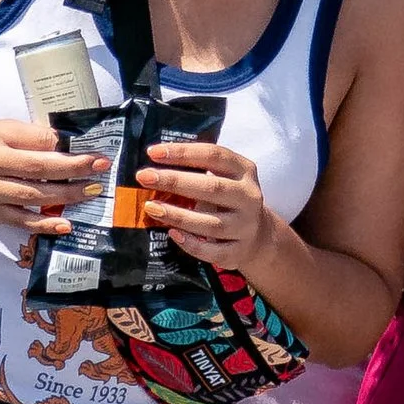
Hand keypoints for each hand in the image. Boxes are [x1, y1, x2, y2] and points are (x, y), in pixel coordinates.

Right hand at [0, 117, 106, 231]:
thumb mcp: (3, 131)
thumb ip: (32, 136)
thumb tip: (67, 143)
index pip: (34, 144)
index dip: (65, 148)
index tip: (93, 151)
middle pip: (36, 170)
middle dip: (72, 170)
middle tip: (101, 169)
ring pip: (32, 197)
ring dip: (66, 195)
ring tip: (91, 191)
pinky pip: (22, 222)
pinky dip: (45, 225)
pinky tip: (66, 225)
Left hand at [138, 138, 270, 266]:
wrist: (257, 235)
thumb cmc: (229, 200)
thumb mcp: (223, 178)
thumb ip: (197, 171)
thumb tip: (154, 170)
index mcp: (244, 171)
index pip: (214, 155)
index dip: (183, 152)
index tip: (153, 152)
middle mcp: (248, 197)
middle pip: (212, 188)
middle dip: (175, 181)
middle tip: (145, 177)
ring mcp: (245, 226)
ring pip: (211, 223)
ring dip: (178, 215)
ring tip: (151, 208)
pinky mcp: (239, 251)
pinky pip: (213, 251)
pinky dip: (191, 244)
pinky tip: (173, 234)